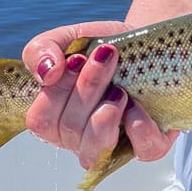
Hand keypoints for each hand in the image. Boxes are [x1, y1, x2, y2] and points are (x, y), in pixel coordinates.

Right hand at [23, 22, 178, 170]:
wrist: (149, 43)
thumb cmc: (103, 48)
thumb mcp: (68, 39)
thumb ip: (40, 50)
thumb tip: (46, 74)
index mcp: (56, 119)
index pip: (41, 120)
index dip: (57, 91)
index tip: (78, 58)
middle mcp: (81, 139)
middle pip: (70, 129)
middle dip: (88, 87)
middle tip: (107, 57)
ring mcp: (115, 145)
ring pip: (98, 148)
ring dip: (106, 114)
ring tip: (119, 88)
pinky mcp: (151, 145)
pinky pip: (143, 151)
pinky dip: (139, 127)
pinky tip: (136, 104)